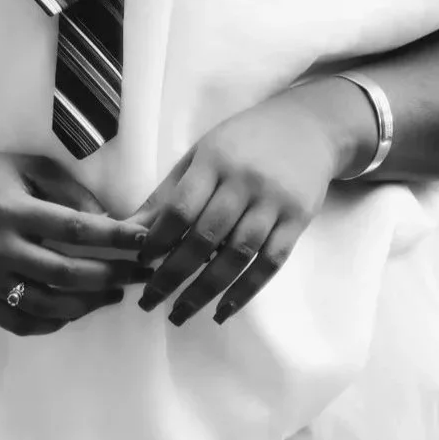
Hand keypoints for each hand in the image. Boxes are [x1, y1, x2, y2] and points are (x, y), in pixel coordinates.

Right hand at [0, 151, 152, 336]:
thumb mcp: (24, 166)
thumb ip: (67, 190)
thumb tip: (108, 219)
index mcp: (11, 209)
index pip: (73, 229)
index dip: (115, 238)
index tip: (145, 242)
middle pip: (65, 273)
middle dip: (111, 276)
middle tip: (140, 274)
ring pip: (46, 304)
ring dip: (88, 304)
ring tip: (113, 294)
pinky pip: (20, 321)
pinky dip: (53, 321)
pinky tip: (74, 310)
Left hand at [132, 81, 371, 326]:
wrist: (310, 125)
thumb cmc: (244, 141)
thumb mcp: (202, 153)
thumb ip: (168, 192)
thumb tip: (128, 229)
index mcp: (215, 160)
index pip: (181, 207)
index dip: (158, 240)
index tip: (139, 264)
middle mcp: (245, 181)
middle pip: (205, 236)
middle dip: (173, 274)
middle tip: (149, 301)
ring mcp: (274, 202)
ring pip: (237, 254)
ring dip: (206, 290)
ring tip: (180, 313)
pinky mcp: (298, 220)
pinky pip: (270, 262)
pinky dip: (246, 291)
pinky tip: (223, 310)